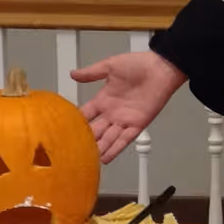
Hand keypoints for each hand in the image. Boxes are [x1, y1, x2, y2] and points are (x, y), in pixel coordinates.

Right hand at [72, 50, 188, 162]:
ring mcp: (124, 119)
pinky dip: (115, 149)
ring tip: (86, 159)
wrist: (161, 68)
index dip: (75, 122)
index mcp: (104, 99)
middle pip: (95, 130)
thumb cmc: (139, 64)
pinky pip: (125, 139)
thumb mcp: (110, 66)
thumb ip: (91, 73)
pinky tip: (105, 157)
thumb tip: (73, 74)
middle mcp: (112, 112)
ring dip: (98, 148)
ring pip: (108, 138)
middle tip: (71, 151)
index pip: (85, 114)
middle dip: (84, 140)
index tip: (63, 131)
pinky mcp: (138, 124)